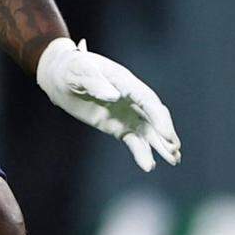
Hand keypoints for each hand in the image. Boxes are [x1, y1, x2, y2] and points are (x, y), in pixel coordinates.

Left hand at [36, 37, 180, 171]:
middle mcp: (131, 98)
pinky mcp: (118, 126)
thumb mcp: (79, 71)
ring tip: (173, 160)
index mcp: (125, 82)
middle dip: (165, 133)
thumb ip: (95, 83)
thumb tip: (114, 97)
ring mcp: (126, 113)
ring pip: (148, 131)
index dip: (159, 118)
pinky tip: (149, 166)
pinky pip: (133, 140)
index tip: (166, 135)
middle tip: (174, 150)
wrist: (60, 77)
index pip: (148, 100)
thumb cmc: (70, 68)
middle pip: (154, 116)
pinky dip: (142, 152)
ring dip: (160, 145)